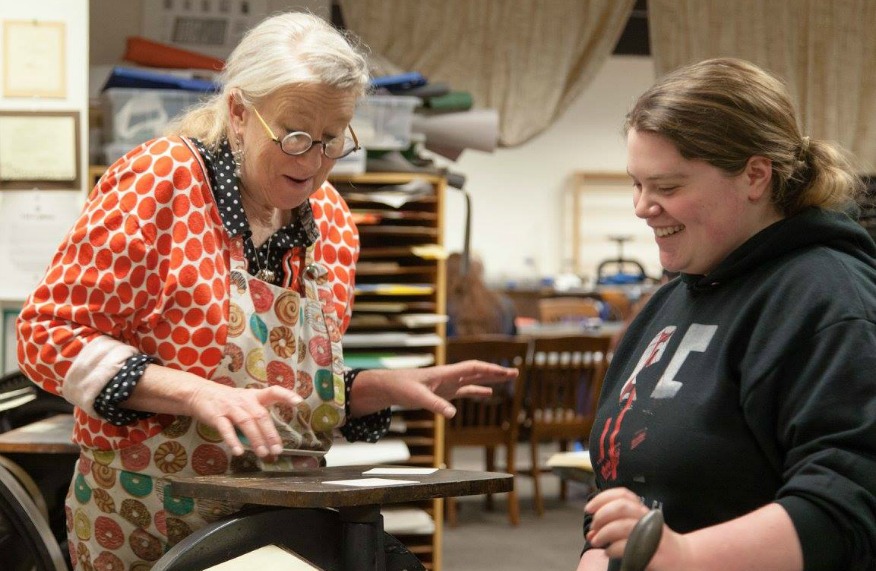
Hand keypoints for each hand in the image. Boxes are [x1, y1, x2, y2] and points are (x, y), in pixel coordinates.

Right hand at [186, 381, 301, 457]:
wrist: (199, 393)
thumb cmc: (227, 401)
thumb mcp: (244, 403)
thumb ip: (256, 420)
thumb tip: (269, 443)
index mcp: (254, 396)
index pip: (273, 391)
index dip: (286, 395)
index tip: (298, 402)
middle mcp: (244, 400)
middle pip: (260, 415)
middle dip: (270, 434)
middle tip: (277, 450)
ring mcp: (230, 407)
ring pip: (246, 423)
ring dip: (256, 439)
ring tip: (263, 453)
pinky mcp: (216, 415)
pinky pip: (226, 429)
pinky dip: (233, 440)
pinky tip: (239, 451)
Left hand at [350, 361, 517, 417]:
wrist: (390, 386)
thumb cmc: (402, 388)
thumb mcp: (417, 398)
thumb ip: (435, 405)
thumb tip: (452, 414)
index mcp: (446, 373)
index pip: (472, 368)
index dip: (489, 370)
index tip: (504, 372)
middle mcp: (450, 376)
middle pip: (478, 371)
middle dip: (496, 372)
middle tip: (515, 373)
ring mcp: (448, 383)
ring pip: (474, 378)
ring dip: (490, 378)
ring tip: (508, 378)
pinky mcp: (444, 391)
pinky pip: (465, 389)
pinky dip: (477, 390)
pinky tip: (487, 393)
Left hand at [585, 488, 688, 569]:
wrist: (683, 558)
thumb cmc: (655, 541)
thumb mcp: (638, 527)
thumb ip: (615, 525)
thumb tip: (592, 531)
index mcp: (642, 510)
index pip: (622, 494)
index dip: (603, 497)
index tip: (589, 508)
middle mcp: (648, 518)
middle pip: (621, 507)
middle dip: (601, 516)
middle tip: (593, 528)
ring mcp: (653, 534)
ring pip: (623, 526)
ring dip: (604, 533)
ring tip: (596, 541)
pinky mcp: (654, 552)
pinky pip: (628, 547)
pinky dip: (613, 549)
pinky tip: (608, 552)